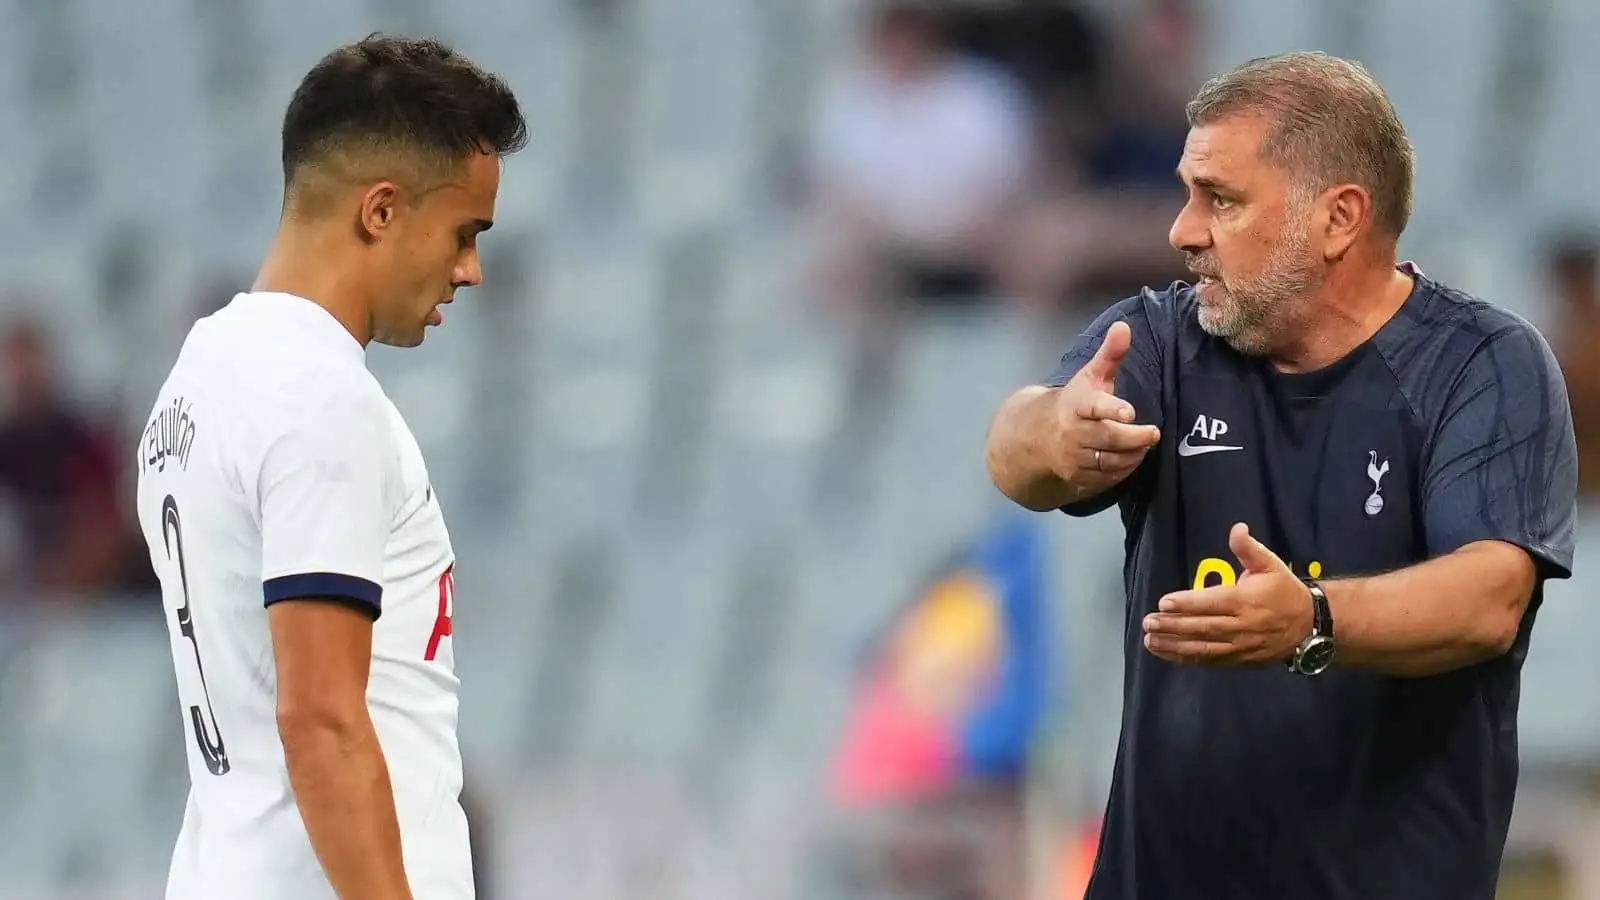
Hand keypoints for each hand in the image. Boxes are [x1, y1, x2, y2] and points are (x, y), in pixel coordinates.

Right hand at [1053, 322, 1161, 488]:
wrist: (1035, 438)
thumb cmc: (1074, 403)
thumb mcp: (1089, 377)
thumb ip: (1109, 354)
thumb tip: (1124, 326)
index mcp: (1076, 405)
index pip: (1094, 407)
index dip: (1112, 409)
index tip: (1129, 411)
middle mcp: (1072, 433)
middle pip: (1108, 438)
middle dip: (1134, 437)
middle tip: (1153, 433)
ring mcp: (1074, 458)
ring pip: (1110, 461)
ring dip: (1133, 455)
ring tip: (1145, 444)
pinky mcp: (1079, 478)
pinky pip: (1107, 478)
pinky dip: (1124, 470)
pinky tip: (1134, 458)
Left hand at [1141, 523, 1314, 666]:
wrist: (1309, 626)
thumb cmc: (1284, 591)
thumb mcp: (1270, 565)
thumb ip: (1249, 549)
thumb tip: (1237, 528)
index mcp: (1245, 601)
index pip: (1211, 602)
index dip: (1186, 603)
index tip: (1163, 602)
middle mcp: (1240, 626)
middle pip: (1202, 627)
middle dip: (1172, 625)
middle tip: (1148, 622)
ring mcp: (1239, 646)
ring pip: (1202, 648)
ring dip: (1173, 646)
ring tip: (1150, 640)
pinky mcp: (1238, 660)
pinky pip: (1209, 661)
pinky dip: (1186, 659)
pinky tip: (1167, 654)